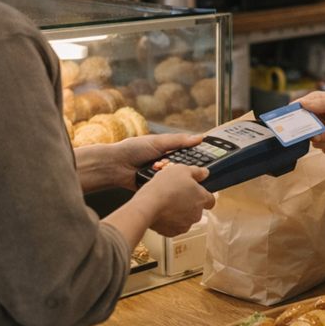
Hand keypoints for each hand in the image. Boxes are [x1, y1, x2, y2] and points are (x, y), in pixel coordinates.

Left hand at [75, 133, 203, 192]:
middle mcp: (165, 164)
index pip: (187, 153)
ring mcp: (160, 176)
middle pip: (183, 168)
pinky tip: (170, 186)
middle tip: (193, 170)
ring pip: (175, 178)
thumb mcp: (158, 142)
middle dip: (185, 168)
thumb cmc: (133, 149)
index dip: (197, 156)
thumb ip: (178, 141)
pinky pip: (166, 187)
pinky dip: (167, 186)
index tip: (210, 159)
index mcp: (166, 151)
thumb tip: (199, 137)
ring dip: (174, 177)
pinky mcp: (155, 187)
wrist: (114, 166)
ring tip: (173, 174)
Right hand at [133, 163, 215, 236]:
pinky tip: (161, 211)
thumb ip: (196, 171)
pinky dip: (168, 221)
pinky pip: (173, 226)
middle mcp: (196, 214)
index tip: (195, 192)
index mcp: (202, 198)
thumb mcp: (181, 170)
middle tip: (176, 194)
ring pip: (185, 218)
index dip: (203, 195)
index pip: (211, 200)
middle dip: (188, 203)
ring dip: (179, 212)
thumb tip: (204, 172)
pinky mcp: (172, 232)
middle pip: (197, 209)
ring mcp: (185, 225)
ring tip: (166, 202)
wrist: (148, 205)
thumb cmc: (164, 187)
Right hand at [297, 91, 324, 153]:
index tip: (298, 126)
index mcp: (317, 103)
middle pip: (305, 130)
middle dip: (320, 134)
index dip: (294, 117)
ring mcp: (323, 131)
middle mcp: (317, 117)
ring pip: (315, 142)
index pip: (298, 109)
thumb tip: (303, 103)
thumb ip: (322, 103)